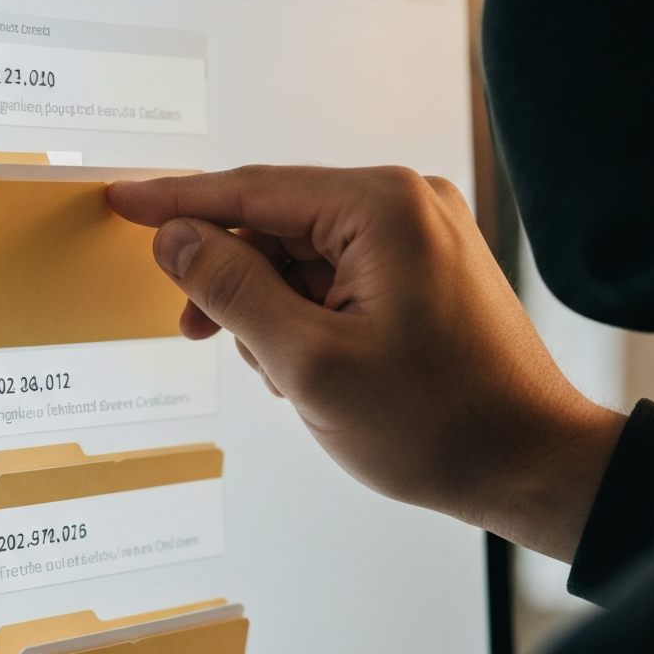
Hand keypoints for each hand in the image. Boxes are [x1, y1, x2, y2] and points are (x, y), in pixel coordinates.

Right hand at [107, 166, 624, 559]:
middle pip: (278, 225)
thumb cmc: (439, 424)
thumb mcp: (310, 364)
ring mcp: (421, 238)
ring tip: (287, 374)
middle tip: (199, 330)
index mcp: (382, 209)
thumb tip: (178, 239)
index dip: (177, 201)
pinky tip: (313, 368)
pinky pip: (340, 278)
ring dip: (275, 311)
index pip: (252, 190)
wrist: (530, 463)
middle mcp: (407, 207)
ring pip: (306, 258)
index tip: (123, 201)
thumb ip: (233, 290)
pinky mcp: (426, 271)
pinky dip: (311, 319)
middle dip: (235, 281)